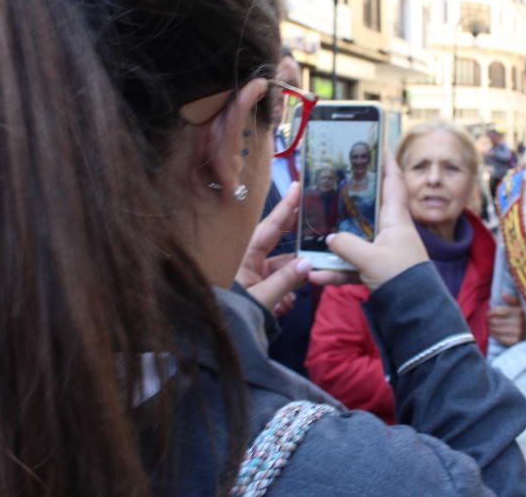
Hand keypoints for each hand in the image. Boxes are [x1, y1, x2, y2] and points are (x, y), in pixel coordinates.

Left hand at [236, 182, 312, 312]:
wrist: (211, 337)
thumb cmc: (232, 314)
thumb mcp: (261, 298)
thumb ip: (286, 281)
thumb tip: (308, 263)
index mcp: (245, 255)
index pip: (270, 227)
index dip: (285, 208)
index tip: (297, 187)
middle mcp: (248, 261)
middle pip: (277, 242)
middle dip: (295, 237)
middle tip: (313, 216)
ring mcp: (253, 276)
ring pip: (281, 267)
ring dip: (293, 276)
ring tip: (302, 284)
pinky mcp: (257, 290)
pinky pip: (276, 284)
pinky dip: (285, 293)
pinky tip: (284, 306)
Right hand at [317, 155, 428, 291]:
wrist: (414, 314)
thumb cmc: (401, 278)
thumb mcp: (371, 259)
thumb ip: (347, 245)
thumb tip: (330, 237)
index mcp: (396, 219)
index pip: (393, 182)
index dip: (386, 162)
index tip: (376, 145)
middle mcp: (390, 231)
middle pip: (367, 208)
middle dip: (349, 198)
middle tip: (331, 184)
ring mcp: (382, 251)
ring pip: (355, 240)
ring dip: (335, 243)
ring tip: (312, 239)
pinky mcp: (376, 271)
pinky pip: (351, 266)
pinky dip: (336, 271)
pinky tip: (317, 276)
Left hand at [488, 293, 525, 345]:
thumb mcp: (523, 306)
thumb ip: (513, 300)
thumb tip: (503, 295)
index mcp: (519, 311)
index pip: (498, 311)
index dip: (490, 312)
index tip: (488, 313)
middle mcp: (518, 322)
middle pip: (495, 321)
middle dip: (489, 320)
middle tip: (487, 320)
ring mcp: (517, 332)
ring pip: (496, 329)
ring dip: (490, 328)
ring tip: (489, 326)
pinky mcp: (516, 341)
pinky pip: (500, 338)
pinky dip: (494, 335)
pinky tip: (493, 333)